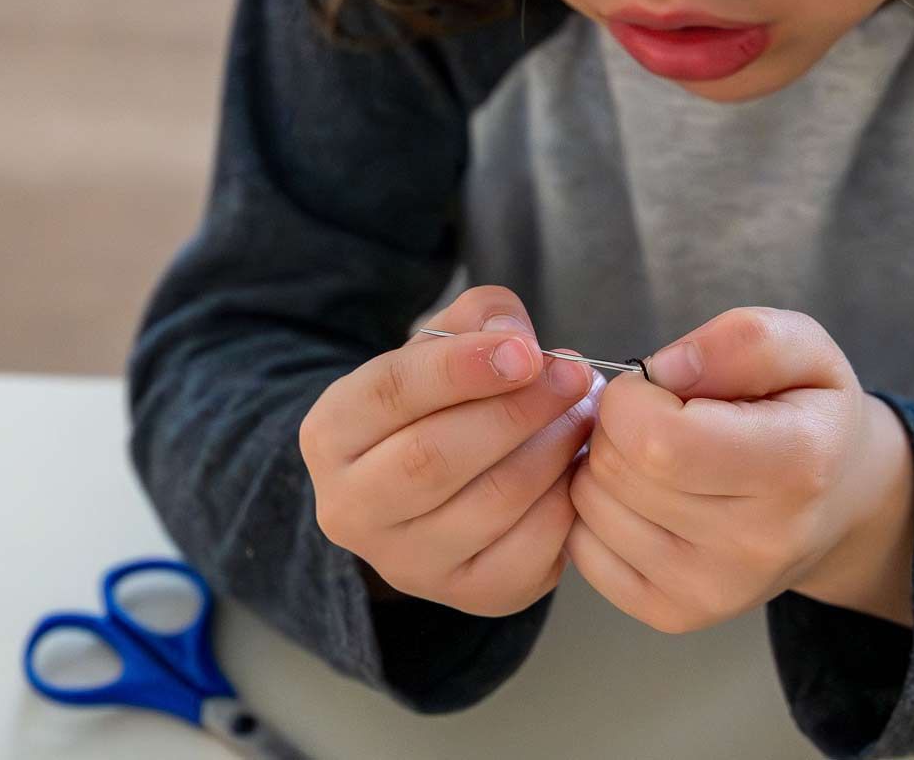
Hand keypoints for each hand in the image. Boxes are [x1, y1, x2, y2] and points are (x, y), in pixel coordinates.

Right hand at [298, 285, 602, 616]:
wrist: (429, 496)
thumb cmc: (436, 406)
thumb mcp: (439, 347)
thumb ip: (476, 320)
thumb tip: (513, 336)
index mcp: (330, 434)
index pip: (390, 394)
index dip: (462, 367)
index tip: (527, 351)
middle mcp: (351, 508)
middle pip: (436, 456)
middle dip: (517, 410)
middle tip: (574, 378)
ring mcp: (406, 562)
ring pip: (490, 502)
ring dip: (553, 450)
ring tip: (582, 414)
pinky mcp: (467, 594)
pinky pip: (530, 549)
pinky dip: (566, 502)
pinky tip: (578, 467)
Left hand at [565, 307, 913, 633]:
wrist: (838, 501)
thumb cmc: (810, 413)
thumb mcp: (804, 348)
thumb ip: (742, 341)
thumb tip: (661, 372)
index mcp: (794, 466)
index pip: (656, 438)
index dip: (633, 395)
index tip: (658, 386)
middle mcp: (756, 543)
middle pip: (615, 468)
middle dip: (618, 424)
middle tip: (662, 417)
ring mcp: (713, 591)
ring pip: (590, 505)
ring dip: (605, 465)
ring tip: (659, 456)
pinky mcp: (676, 615)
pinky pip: (582, 547)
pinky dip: (599, 510)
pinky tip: (644, 496)